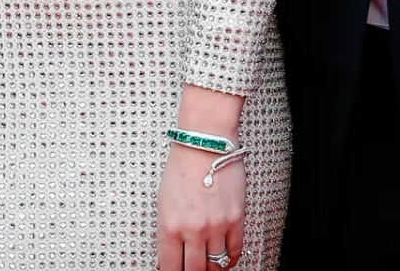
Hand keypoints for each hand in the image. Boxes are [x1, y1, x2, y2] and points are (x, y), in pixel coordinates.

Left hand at [157, 144, 244, 270]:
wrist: (206, 142)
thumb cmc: (182, 166)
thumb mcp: (163, 201)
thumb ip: (166, 232)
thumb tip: (167, 257)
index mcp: (169, 225)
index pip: (170, 267)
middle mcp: (193, 229)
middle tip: (190, 270)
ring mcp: (216, 226)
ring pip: (215, 265)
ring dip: (210, 268)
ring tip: (206, 265)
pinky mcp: (236, 220)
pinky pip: (234, 252)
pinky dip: (229, 261)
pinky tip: (224, 259)